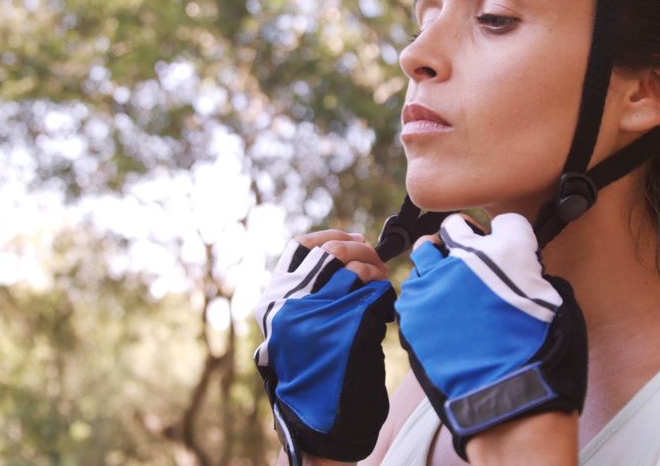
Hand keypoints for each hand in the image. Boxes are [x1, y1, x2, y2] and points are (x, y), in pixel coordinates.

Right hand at [253, 231, 394, 464]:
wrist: (317, 423)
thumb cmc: (313, 374)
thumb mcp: (297, 327)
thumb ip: (312, 290)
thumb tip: (345, 250)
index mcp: (274, 302)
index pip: (301, 247)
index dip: (331, 237)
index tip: (354, 239)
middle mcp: (290, 305)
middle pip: (331, 253)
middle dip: (360, 251)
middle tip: (375, 262)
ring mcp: (317, 317)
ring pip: (354, 269)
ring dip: (375, 271)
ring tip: (380, 283)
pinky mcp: (346, 330)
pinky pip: (372, 296)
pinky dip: (384, 295)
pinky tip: (385, 307)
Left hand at [395, 213, 587, 459]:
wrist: (510, 402)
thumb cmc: (544, 358)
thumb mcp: (556, 303)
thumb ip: (532, 273)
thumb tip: (521, 271)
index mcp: (509, 249)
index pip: (505, 221)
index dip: (509, 236)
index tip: (507, 249)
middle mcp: (467, 257)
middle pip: (456, 226)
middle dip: (465, 239)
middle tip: (472, 261)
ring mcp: (435, 284)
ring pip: (425, 253)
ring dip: (438, 264)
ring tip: (449, 287)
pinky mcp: (412, 313)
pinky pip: (411, 291)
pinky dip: (423, 297)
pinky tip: (436, 315)